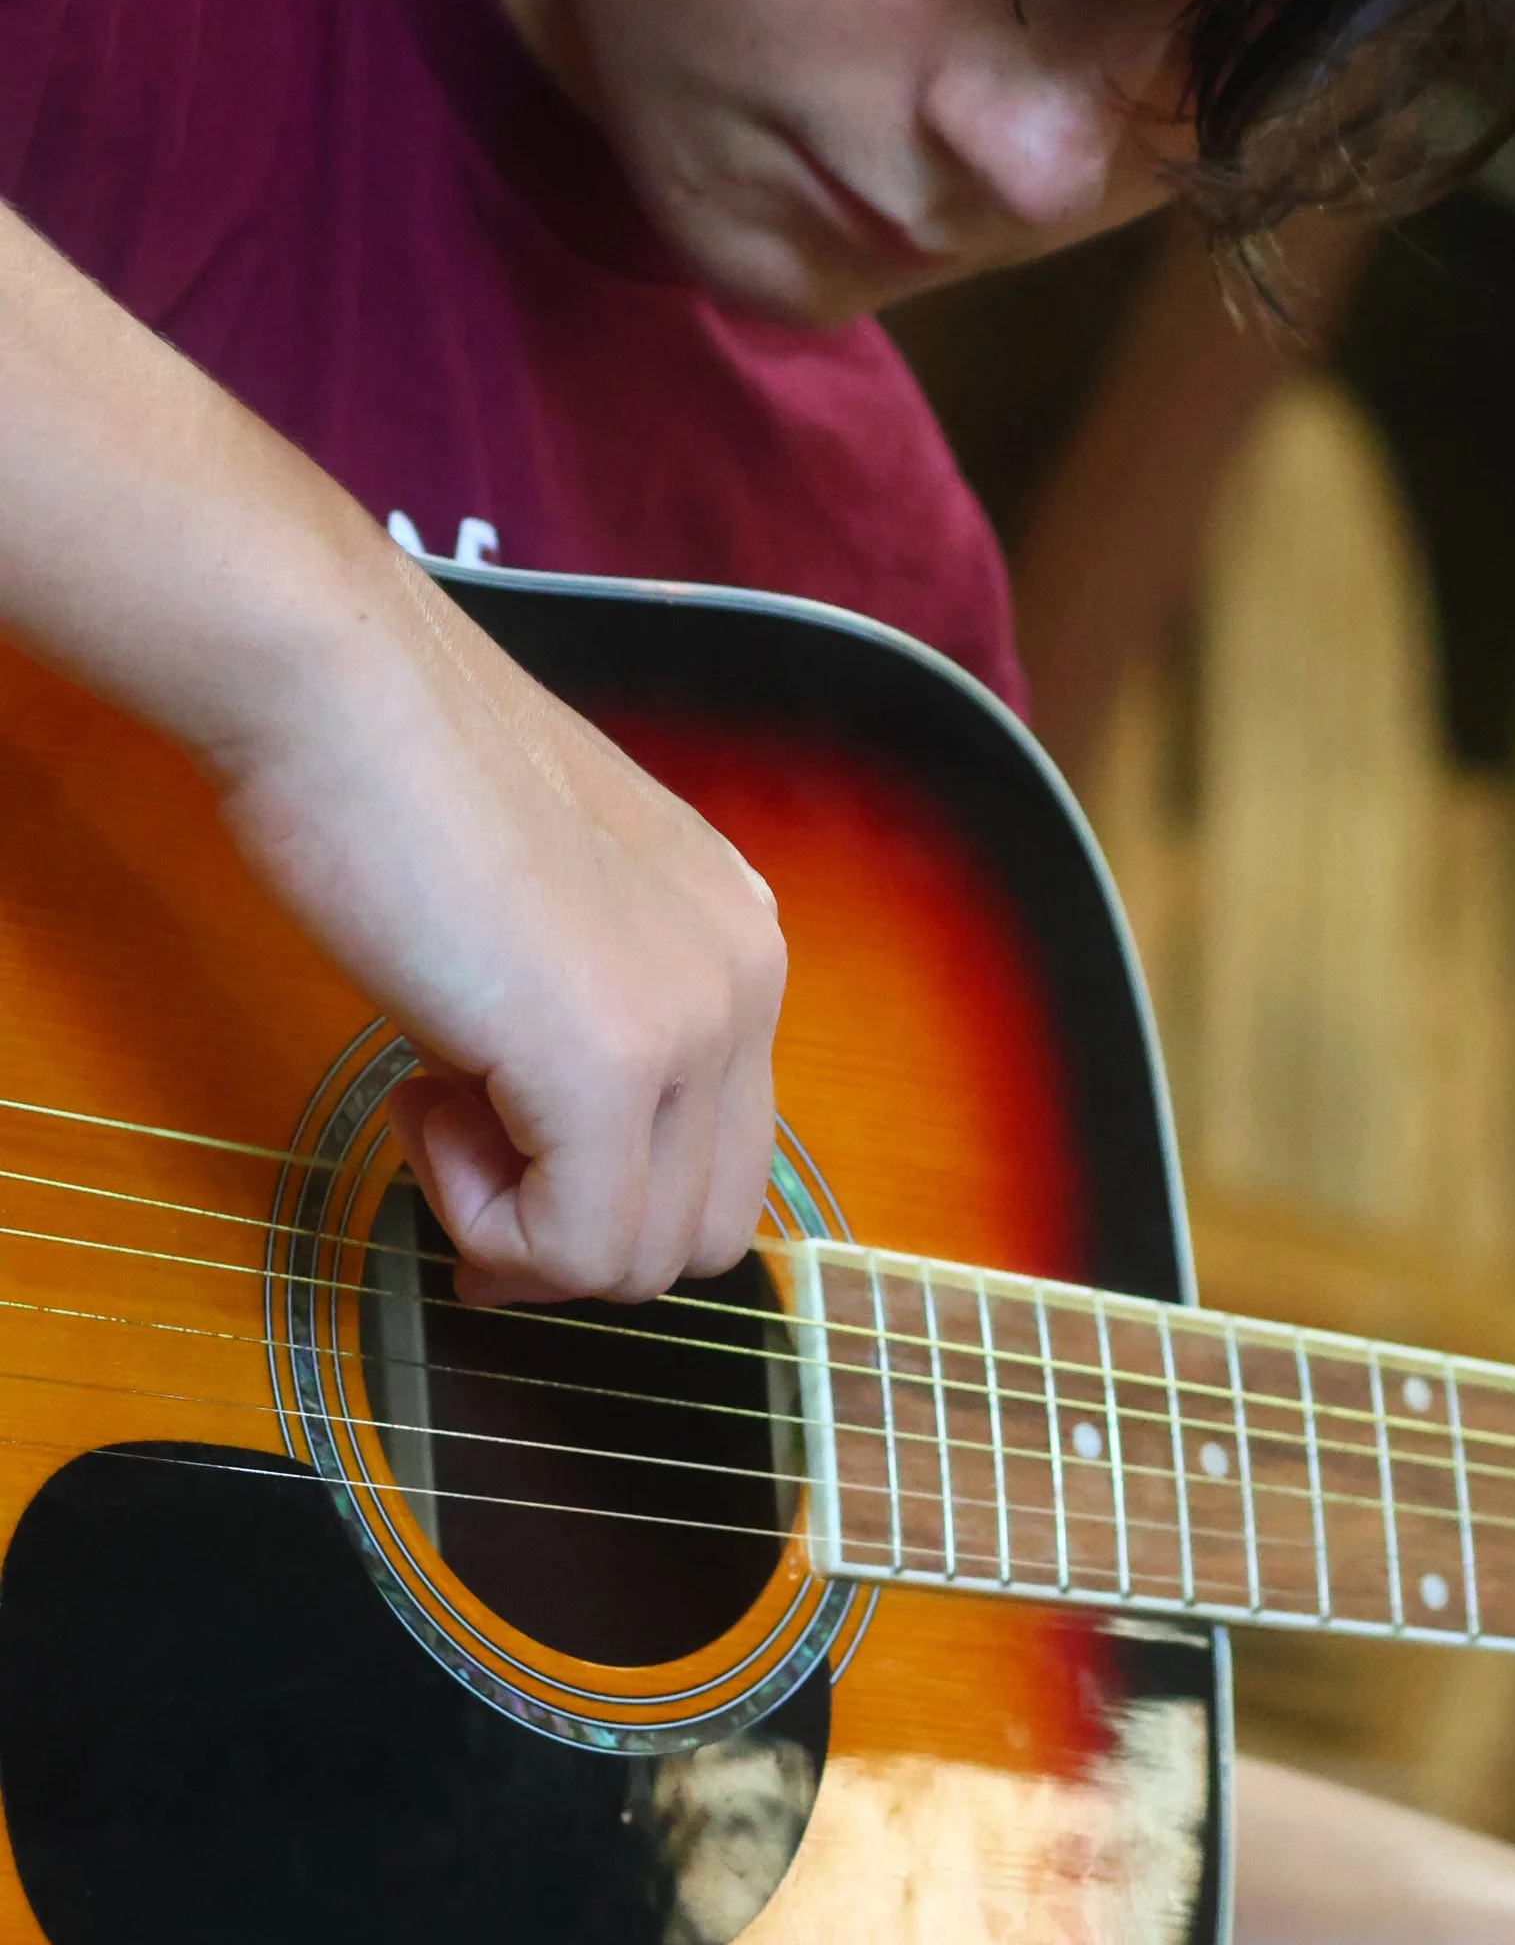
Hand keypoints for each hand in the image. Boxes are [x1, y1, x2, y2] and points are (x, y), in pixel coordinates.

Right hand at [0, 198, 784, 1306]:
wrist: (334, 683)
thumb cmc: (396, 772)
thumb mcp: (539, 911)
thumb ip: (579, 1024)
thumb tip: (552, 1196)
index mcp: (739, 940)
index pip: (718, 1159)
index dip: (595, 1188)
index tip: (478, 1130)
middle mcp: (750, 980)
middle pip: (699, 1232)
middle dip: (568, 1228)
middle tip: (452, 1131)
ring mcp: (693, 1023)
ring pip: (640, 1262)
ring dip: (520, 1220)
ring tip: (433, 1095)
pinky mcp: (610, 1064)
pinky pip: (572, 1248)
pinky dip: (482, 1217)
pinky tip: (416, 1097)